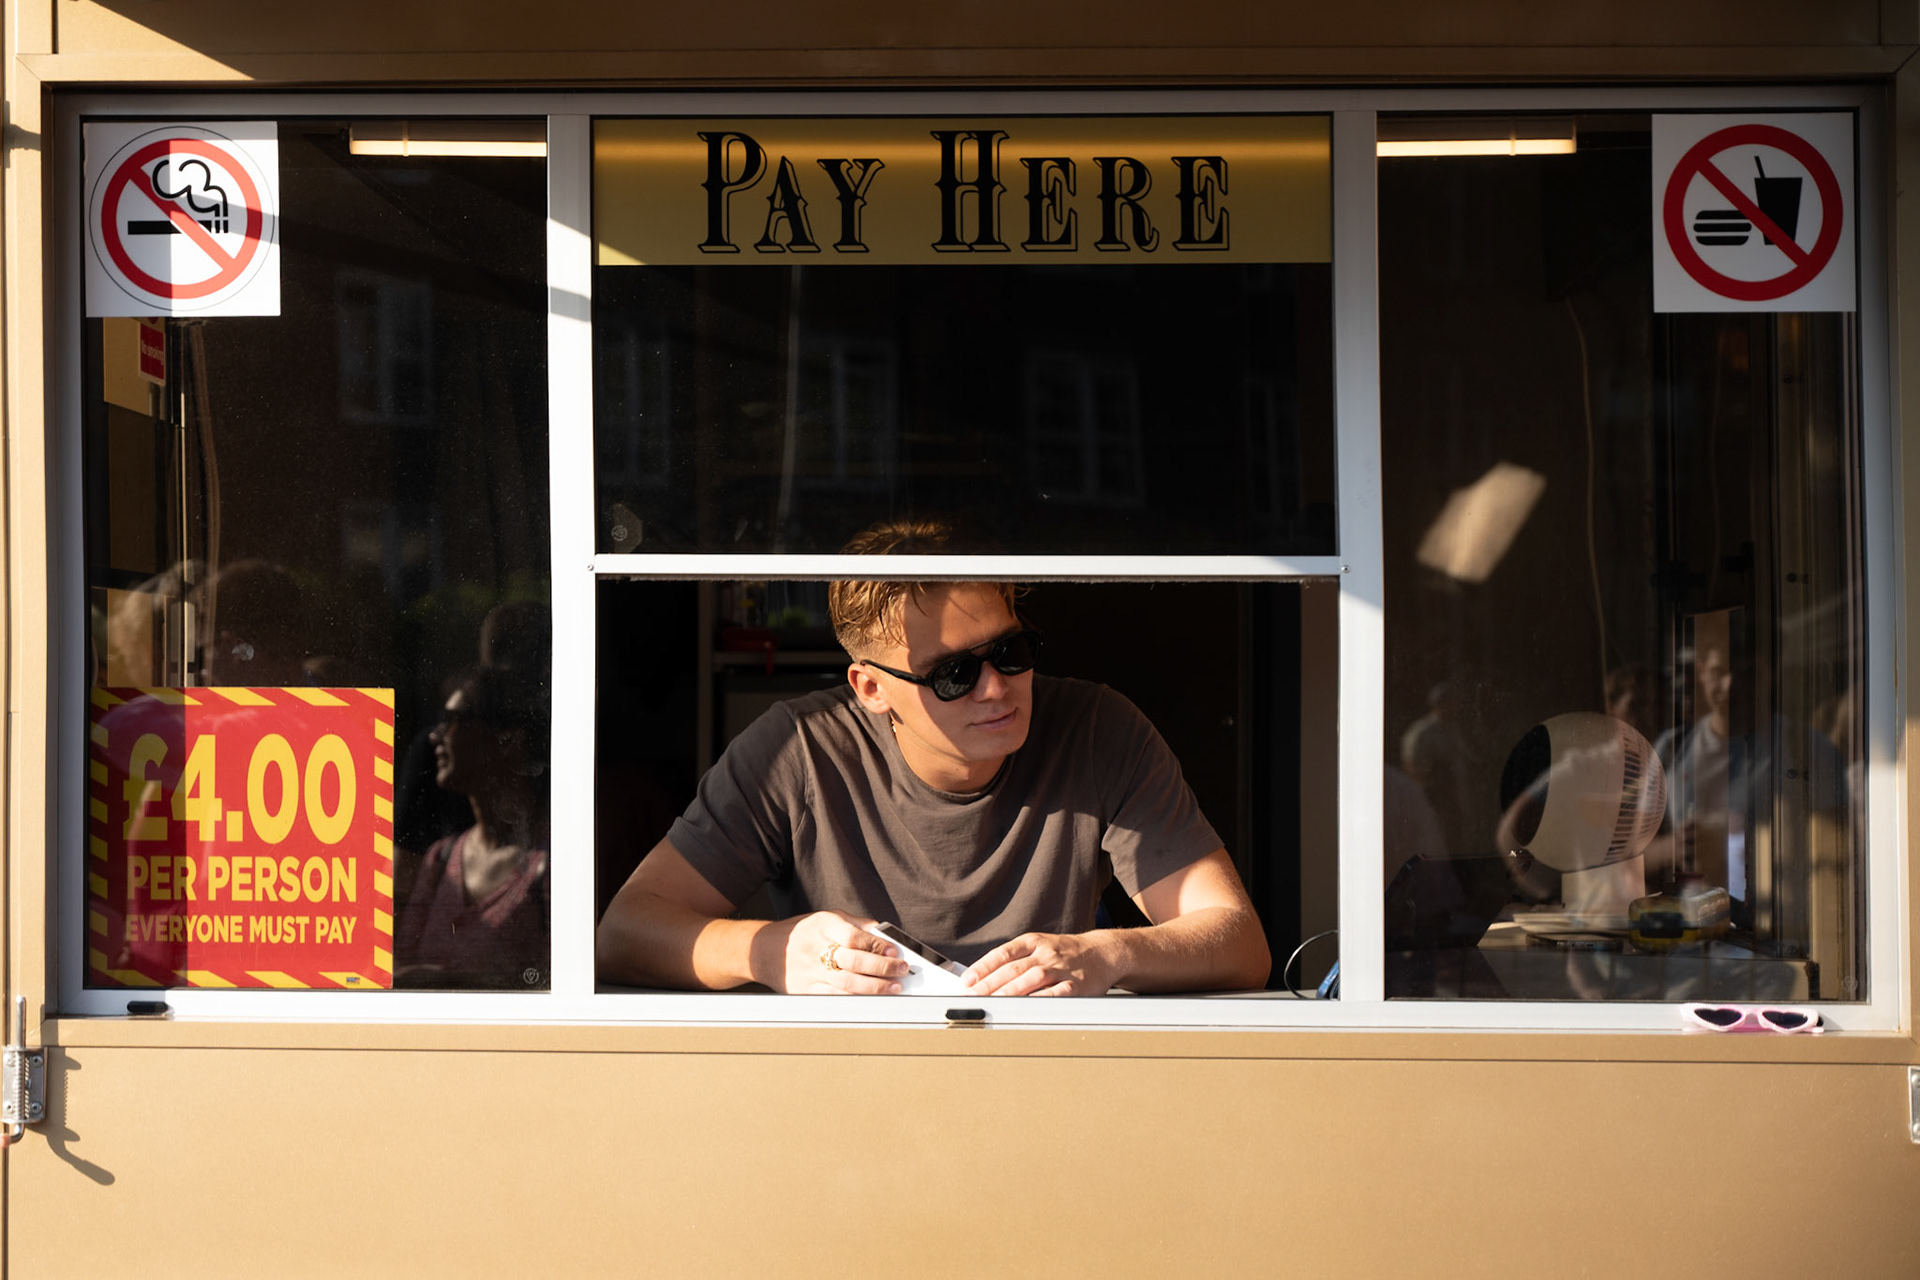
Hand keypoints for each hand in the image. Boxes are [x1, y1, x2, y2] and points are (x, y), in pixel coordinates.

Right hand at [763, 911, 908, 994]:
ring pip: (846, 984)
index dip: (877, 945)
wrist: (765, 950)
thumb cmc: (802, 932)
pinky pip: (836, 998)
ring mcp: (810, 972)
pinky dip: (856, 1000)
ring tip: (893, 988)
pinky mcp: (806, 991)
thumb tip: (884, 933)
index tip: (895, 951)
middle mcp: (815, 949)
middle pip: (853, 962)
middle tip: (901, 970)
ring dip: (874, 988)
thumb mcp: (827, 917)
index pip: (854, 936)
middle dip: (881, 968)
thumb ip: (856, 924)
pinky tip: (872, 999)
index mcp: (822, 925)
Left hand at [963, 931, 1117, 996]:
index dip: (983, 967)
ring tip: (993, 1003)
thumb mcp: (1040, 946)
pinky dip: (1040, 1001)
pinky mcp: (1076, 984)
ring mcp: (1061, 968)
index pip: (1002, 954)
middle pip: (1013, 969)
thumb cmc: (1066, 952)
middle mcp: (1045, 953)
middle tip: (973, 997)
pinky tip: (1027, 1008)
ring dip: (1010, 992)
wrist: (1103, 952)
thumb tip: (985, 978)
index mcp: (1033, 942)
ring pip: (1031, 979)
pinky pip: (1056, 994)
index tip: (967, 981)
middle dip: (990, 984)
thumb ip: (1016, 960)